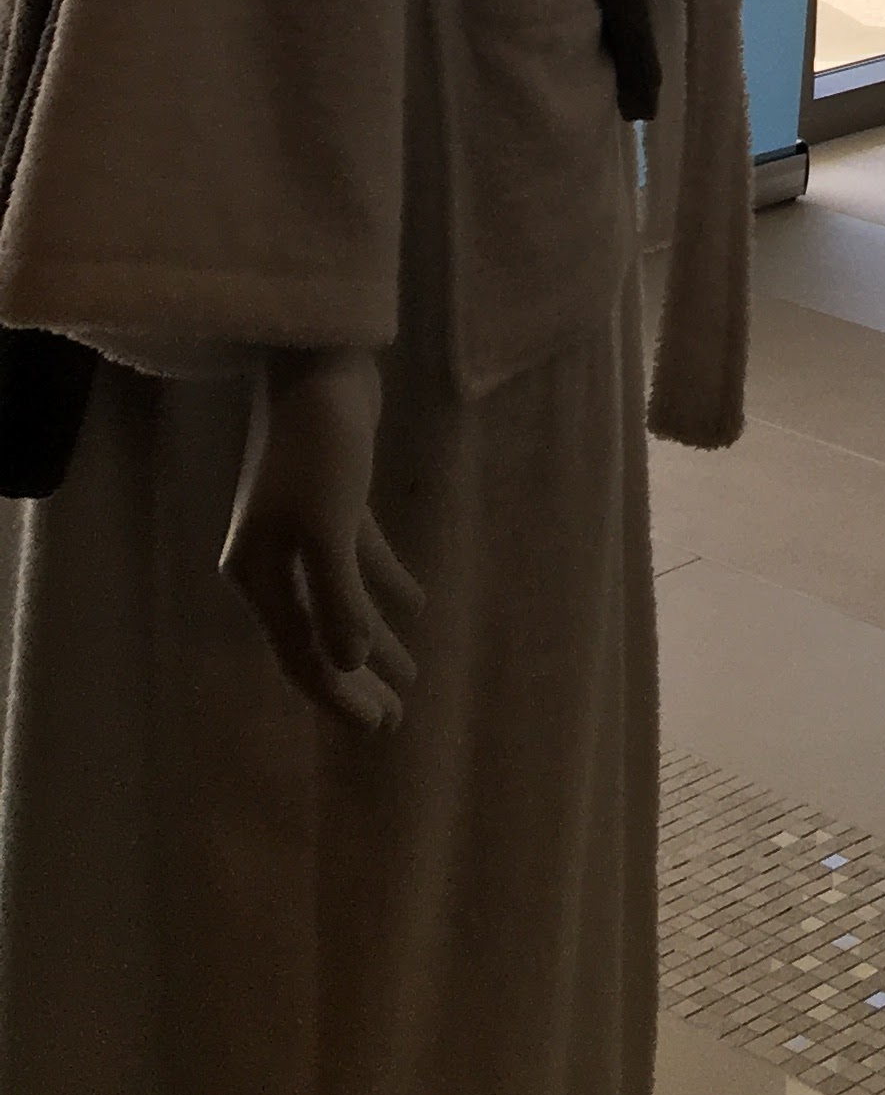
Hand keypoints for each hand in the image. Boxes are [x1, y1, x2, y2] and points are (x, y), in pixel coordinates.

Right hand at [221, 347, 424, 731]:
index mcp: (258, 576)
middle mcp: (273, 561)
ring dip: (375, 639)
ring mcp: (302, 531)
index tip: (379, 730)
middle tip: (395, 721)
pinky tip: (416, 604)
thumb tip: (347, 663)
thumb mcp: (328, 526)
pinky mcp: (334, 502)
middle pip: (319, 636)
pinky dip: (385, 583)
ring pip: (342, 601)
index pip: (301, 654)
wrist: (319, 364)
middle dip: (357, 681)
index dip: (341, 697)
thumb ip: (337, 598)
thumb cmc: (320, 446)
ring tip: (411, 676)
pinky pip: (359, 559)